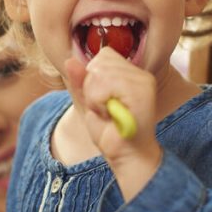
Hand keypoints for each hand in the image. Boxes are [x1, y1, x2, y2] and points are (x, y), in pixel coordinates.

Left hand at [64, 49, 160, 198]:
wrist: (126, 156)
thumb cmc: (110, 132)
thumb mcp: (88, 102)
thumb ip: (80, 81)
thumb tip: (69, 60)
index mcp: (132, 73)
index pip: (103, 55)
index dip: (93, 78)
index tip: (102, 101)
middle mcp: (140, 74)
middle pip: (99, 62)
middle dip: (92, 88)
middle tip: (105, 109)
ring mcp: (142, 82)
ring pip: (99, 72)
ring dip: (95, 97)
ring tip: (108, 113)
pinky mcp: (141, 92)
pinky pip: (104, 85)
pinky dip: (98, 102)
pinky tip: (111, 116)